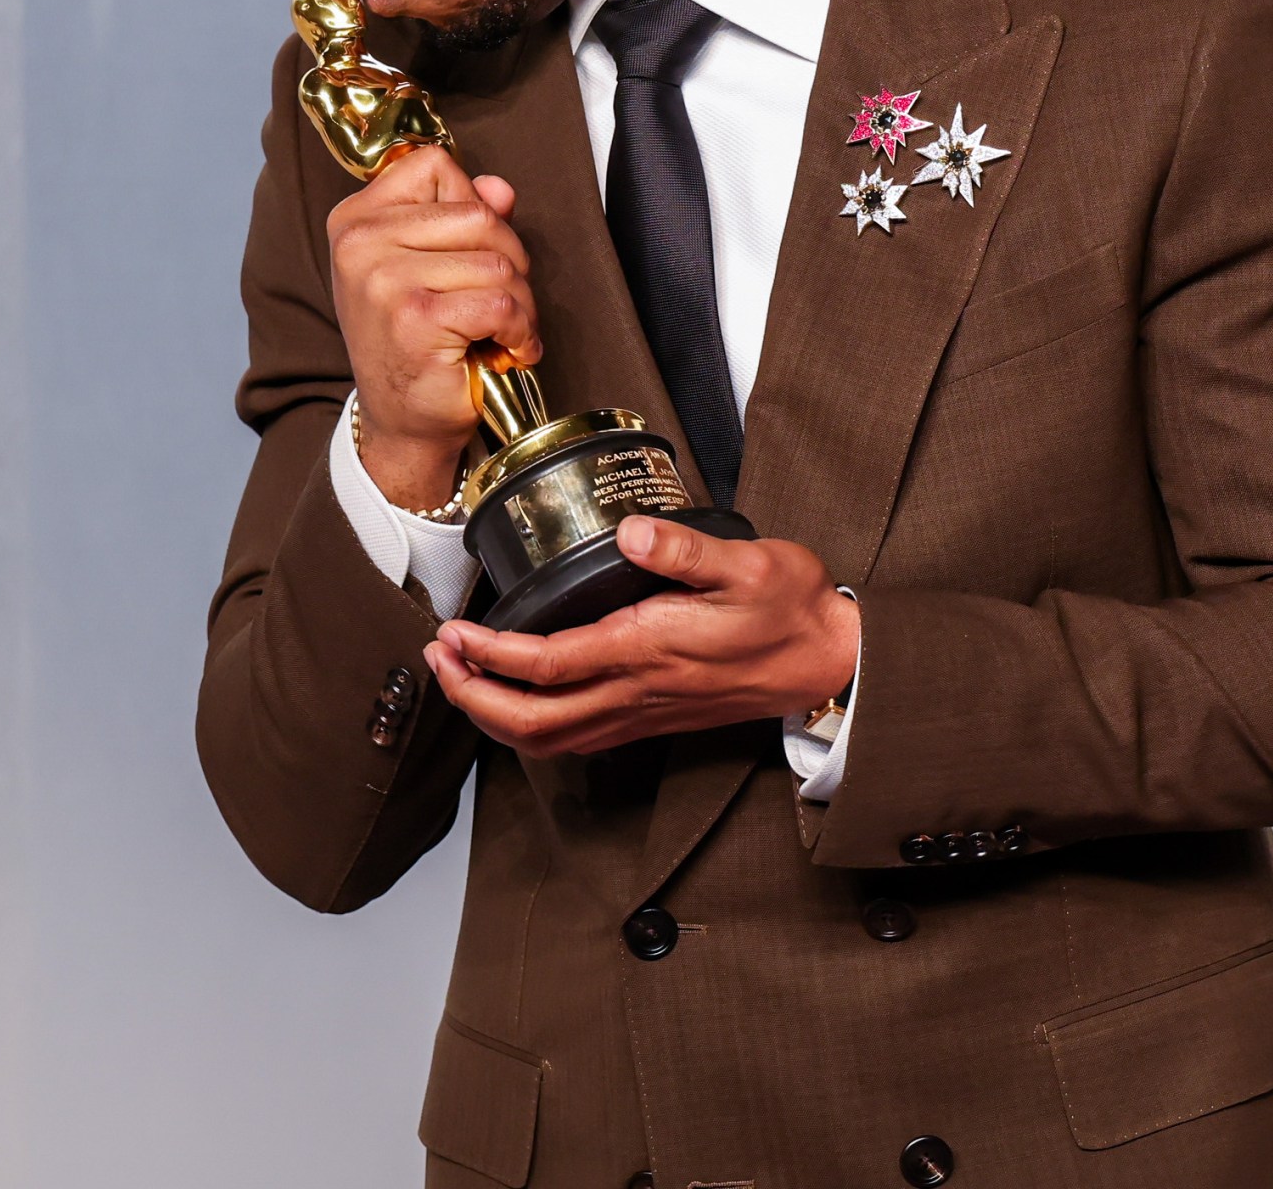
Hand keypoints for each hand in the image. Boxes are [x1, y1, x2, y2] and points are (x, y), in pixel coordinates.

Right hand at [327, 146, 538, 510]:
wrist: (401, 422)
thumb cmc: (417, 340)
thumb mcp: (430, 266)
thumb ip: (463, 216)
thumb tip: (500, 188)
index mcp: (355, 219)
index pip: (434, 166)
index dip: (472, 206)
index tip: (471, 252)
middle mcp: (359, 243)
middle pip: (479, 215)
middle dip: (510, 261)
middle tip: (501, 303)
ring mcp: (384, 280)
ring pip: (498, 262)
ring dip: (519, 303)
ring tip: (501, 330)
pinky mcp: (416, 318)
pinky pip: (502, 303)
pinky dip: (520, 331)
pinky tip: (506, 349)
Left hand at [425, 516, 860, 756]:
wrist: (833, 662)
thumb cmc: (794, 610)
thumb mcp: (750, 563)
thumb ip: (687, 550)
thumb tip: (631, 532)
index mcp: (649, 647)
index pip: (548, 664)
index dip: (489, 655)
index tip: (454, 633)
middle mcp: (638, 690)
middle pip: (532, 721)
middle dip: (473, 696)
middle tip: (439, 659)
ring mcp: (645, 712)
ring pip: (550, 740)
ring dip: (497, 717)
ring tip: (465, 678)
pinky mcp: (654, 719)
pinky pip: (578, 741)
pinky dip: (535, 729)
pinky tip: (523, 702)